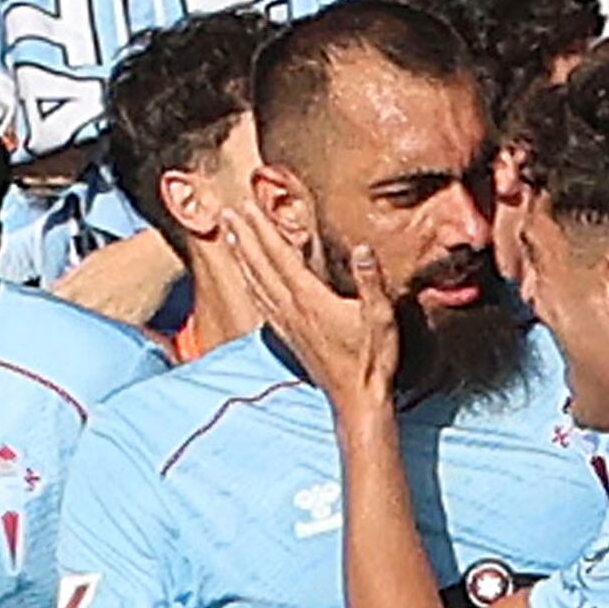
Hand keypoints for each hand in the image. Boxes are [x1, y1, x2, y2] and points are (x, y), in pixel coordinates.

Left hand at [207, 191, 400, 402]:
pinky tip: (246, 278)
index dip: (262, 230)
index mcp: (310, 299)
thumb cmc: (371, 360)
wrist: (355, 400)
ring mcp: (286, 323)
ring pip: (255, 283)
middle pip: (260, 265)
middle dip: (244, 236)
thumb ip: (371, 282)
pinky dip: (249, 284)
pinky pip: (261, 303)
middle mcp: (291, 309)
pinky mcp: (287, 335)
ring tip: (230, 235)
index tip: (247, 207)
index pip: (279, 256)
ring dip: (241, 257)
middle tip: (228, 211)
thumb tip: (362, 248)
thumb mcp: (380, 317)